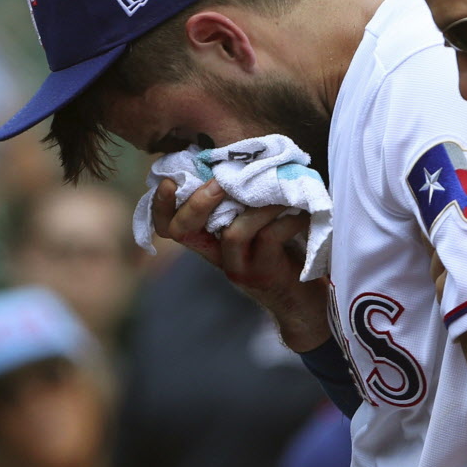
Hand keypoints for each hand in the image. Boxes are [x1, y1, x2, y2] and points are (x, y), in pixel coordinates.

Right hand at [152, 178, 330, 350]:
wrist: (306, 305)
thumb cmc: (285, 256)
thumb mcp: (259, 229)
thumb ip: (245, 205)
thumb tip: (245, 160)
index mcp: (212, 242)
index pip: (170, 227)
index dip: (161, 206)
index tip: (167, 181)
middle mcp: (218, 257)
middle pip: (184, 231)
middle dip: (198, 201)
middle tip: (221, 181)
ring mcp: (239, 268)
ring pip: (234, 232)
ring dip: (259, 206)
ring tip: (281, 189)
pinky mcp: (264, 274)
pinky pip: (269, 239)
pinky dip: (287, 220)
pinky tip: (302, 213)